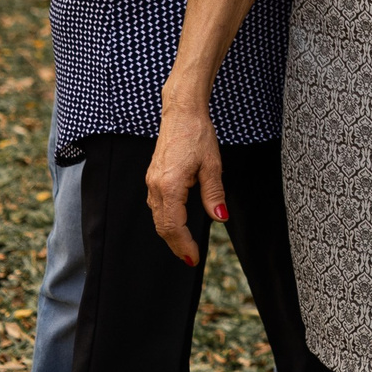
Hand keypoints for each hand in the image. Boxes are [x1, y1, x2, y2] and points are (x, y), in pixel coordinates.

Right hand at [146, 99, 222, 266]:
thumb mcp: (212, 165)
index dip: (183, 245)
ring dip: (170, 234)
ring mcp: (152, 182)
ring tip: (185, 246)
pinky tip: (177, 224)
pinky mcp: (153, 177)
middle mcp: (156, 186)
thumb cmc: (197, 134)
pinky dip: (166, 220)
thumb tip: (220, 217)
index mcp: (170, 186)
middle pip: (162, 226)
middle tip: (190, 258)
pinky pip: (157, 206)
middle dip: (176, 245)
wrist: (181, 113)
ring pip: (158, 217)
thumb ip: (214, 194)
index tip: (193, 258)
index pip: (173, 226)